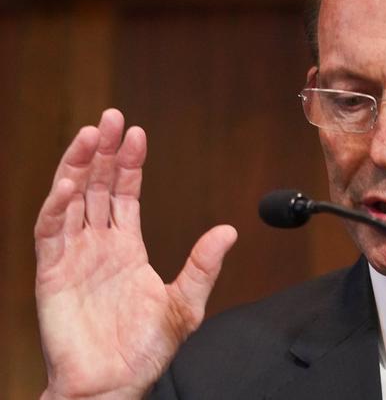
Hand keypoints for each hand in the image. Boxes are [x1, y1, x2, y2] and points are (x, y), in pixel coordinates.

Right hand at [34, 109, 236, 398]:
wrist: (114, 384)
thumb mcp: (185, 302)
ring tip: (89, 135)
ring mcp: (74, 256)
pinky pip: (50, 232)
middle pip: (98, 187)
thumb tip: (229, 229)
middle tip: (111, 118)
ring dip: (78, 167)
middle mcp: (99, 245)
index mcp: (127, 247)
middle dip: (103, 152)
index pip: (125, 194)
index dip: (130, 164)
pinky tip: (68, 182)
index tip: (137, 134)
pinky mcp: (51, 273)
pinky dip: (56, 206)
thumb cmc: (145, 349)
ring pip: (72, 200)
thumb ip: (203, 265)